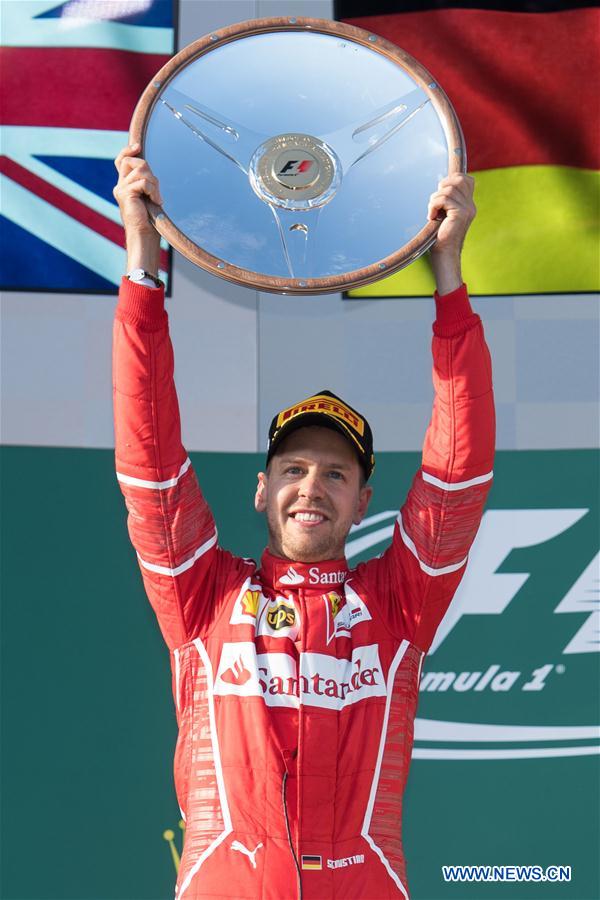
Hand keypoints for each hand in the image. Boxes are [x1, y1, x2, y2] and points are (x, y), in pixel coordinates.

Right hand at [113, 143, 162, 237]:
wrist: (144, 234)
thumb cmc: (150, 218)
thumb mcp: (148, 194)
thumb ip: (146, 180)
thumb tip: (148, 167)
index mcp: (125, 184)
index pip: (122, 160)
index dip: (128, 150)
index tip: (138, 146)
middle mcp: (120, 185)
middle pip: (133, 161)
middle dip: (148, 171)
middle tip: (155, 189)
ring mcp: (121, 189)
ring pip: (141, 170)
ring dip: (153, 184)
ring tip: (156, 198)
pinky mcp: (125, 194)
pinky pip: (143, 182)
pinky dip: (153, 191)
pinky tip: (156, 201)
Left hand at [427, 174, 475, 293]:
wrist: (444, 254)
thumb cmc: (439, 236)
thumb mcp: (443, 214)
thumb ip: (445, 200)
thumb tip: (440, 185)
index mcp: (468, 204)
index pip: (465, 179)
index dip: (451, 179)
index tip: (440, 192)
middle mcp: (470, 205)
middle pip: (458, 179)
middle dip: (442, 187)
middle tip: (435, 203)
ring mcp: (467, 209)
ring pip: (448, 189)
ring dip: (434, 199)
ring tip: (432, 213)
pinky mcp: (461, 214)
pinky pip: (444, 199)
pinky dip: (433, 206)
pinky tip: (431, 217)